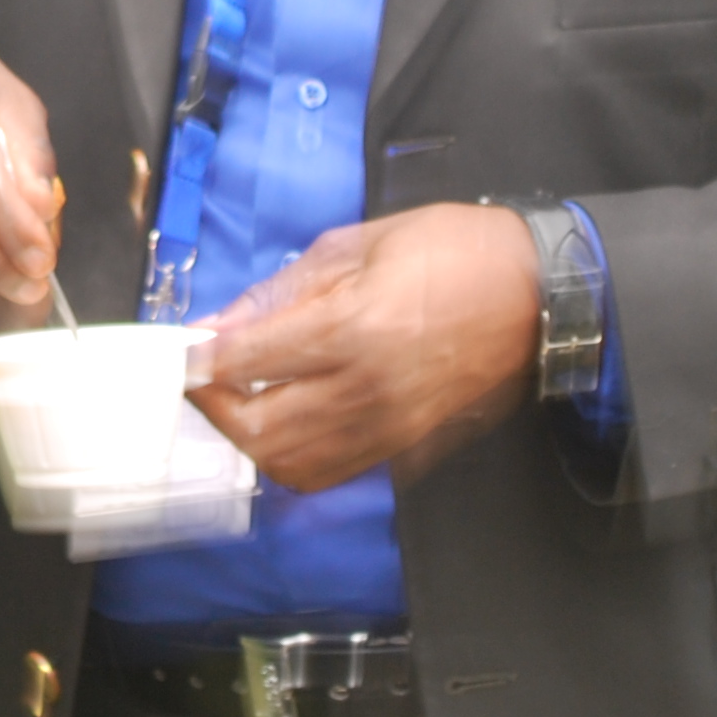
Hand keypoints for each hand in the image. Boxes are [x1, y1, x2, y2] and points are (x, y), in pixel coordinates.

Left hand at [184, 204, 539, 492]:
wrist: (540, 293)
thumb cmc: (454, 252)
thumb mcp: (357, 244)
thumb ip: (283, 291)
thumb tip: (222, 325)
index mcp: (353, 328)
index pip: (246, 361)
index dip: (197, 360)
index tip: (177, 351)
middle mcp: (367, 390)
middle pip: (258, 428)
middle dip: (213, 406)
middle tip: (199, 379)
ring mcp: (389, 426)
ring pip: (289, 464)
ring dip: (247, 437)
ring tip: (236, 400)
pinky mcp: (406, 445)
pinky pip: (330, 472)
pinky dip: (290, 458)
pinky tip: (281, 423)